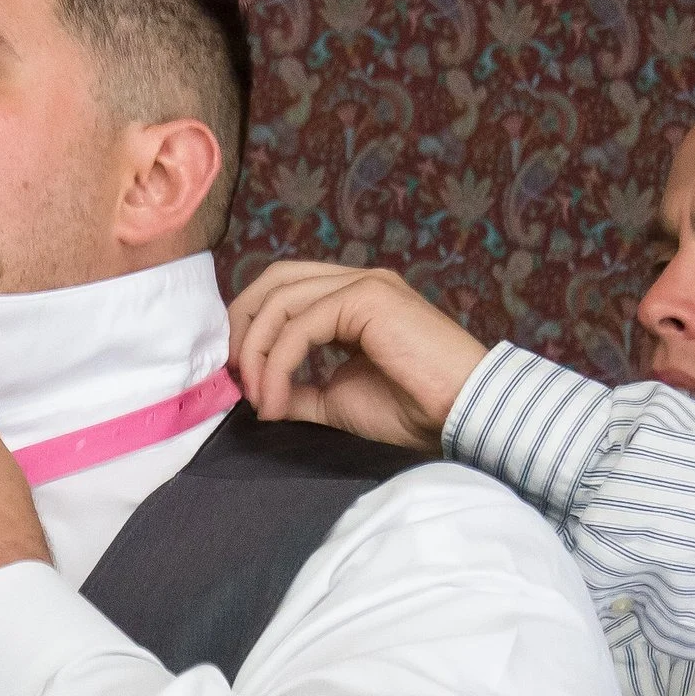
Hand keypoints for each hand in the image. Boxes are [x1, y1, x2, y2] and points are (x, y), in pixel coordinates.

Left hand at [227, 262, 488, 453]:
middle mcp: (358, 282)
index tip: (242, 379)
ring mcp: (365, 284)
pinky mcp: (368, 297)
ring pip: (281, 300)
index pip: (285, 290)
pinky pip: (300, 326)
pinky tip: (274, 401)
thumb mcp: (338, 400)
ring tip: (256, 397)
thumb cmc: (414, 410)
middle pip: (275, 280)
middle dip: (243, 326)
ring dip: (256, 352)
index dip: (252, 327)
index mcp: (354, 300)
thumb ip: (299, 389)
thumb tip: (260, 395)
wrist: (461, 415)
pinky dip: (276, 364)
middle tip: (233, 377)